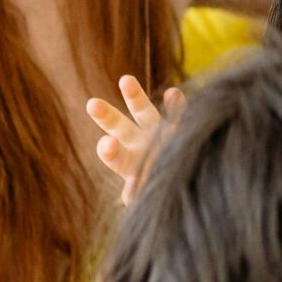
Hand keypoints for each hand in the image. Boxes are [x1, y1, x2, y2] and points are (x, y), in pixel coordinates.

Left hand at [86, 75, 181, 205]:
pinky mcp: (180, 127)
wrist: (189, 183)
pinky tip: (173, 94)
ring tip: (125, 80)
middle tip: (92, 104)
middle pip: (119, 127)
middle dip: (106, 116)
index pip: (112, 155)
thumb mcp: (149, 199)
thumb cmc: (163, 195)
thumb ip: (140, 197)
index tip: (107, 143)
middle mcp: (139, 144)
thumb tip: (130, 201)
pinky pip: (177, 112)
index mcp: (128, 163)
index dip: (108, 149)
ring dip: (134, 96)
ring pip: (144, 112)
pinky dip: (175, 104)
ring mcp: (158, 132)